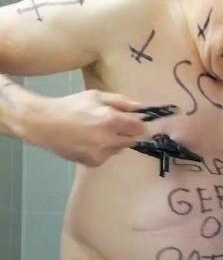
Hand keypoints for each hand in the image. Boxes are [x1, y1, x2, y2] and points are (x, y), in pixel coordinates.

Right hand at [27, 89, 147, 166]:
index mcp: (111, 120)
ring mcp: (102, 153)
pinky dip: (103, 150)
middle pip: (132, 141)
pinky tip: (89, 142)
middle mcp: (109, 139)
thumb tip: (141, 107)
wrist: (45, 124)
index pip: (139, 128)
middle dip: (127, 134)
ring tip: (96, 133)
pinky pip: (107, 156)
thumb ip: (121, 102)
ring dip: (115, 142)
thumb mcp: (96, 96)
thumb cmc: (71, 106)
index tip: (136, 124)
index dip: (139, 126)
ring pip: (119, 149)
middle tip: (113, 126)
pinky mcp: (94, 162)